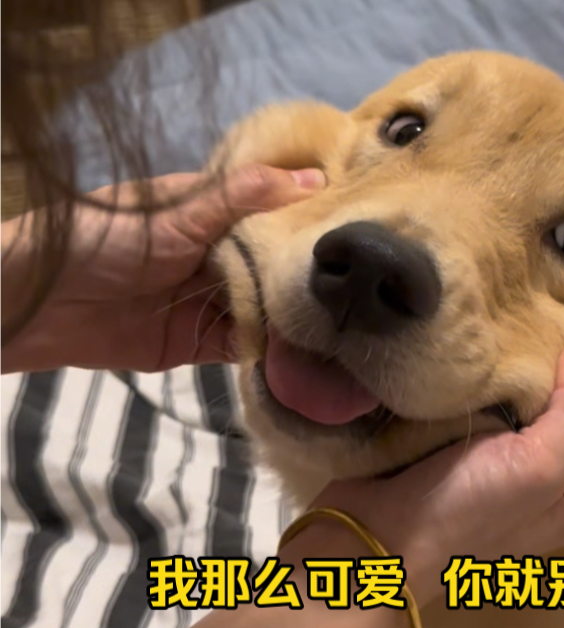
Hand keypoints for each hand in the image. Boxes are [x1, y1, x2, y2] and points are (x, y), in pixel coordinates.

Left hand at [1, 165, 324, 372]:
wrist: (37, 303)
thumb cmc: (102, 238)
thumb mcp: (177, 210)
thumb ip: (242, 197)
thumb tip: (312, 177)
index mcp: (211, 211)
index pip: (273, 209)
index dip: (309, 215)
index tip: (354, 221)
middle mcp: (217, 254)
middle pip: (273, 262)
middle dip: (306, 270)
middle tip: (359, 280)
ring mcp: (209, 300)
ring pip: (264, 305)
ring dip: (292, 312)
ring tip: (342, 316)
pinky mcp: (197, 343)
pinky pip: (242, 344)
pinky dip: (268, 347)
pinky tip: (303, 345)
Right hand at [278, 335, 563, 608]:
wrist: (368, 539)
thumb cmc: (461, 512)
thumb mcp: (539, 465)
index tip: (563, 334)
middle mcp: (530, 486)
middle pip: (542, 412)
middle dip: (532, 374)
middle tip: (522, 323)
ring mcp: (482, 471)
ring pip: (499, 406)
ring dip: (491, 375)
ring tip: (490, 329)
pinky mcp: (438, 454)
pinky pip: (459, 408)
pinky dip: (458, 386)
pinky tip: (457, 356)